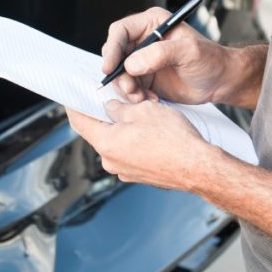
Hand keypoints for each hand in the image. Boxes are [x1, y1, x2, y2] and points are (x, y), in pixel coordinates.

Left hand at [66, 100, 216, 190]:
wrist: (199, 168)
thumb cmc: (174, 140)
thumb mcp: (143, 110)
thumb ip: (120, 108)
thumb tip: (111, 108)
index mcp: (106, 144)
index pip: (79, 122)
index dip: (74, 105)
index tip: (72, 96)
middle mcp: (111, 161)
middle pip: (98, 132)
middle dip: (105, 115)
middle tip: (116, 99)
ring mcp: (125, 171)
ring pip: (116, 142)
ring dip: (123, 128)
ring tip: (142, 115)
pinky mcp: (139, 175)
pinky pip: (130, 153)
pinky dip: (135, 141)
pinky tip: (151, 132)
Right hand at [102, 7, 264, 108]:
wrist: (221, 81)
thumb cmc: (211, 60)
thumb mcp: (189, 52)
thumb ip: (160, 54)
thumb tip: (132, 64)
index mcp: (152, 24)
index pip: (120, 32)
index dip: (112, 49)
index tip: (111, 67)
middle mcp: (143, 41)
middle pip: (115, 55)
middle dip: (119, 74)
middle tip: (130, 89)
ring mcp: (143, 61)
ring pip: (120, 75)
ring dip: (127, 89)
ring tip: (143, 98)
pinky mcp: (145, 79)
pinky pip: (130, 89)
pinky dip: (136, 97)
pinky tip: (152, 100)